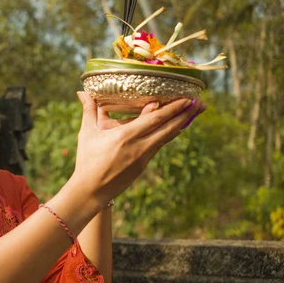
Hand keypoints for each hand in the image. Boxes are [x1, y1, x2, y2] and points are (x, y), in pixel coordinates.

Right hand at [68, 92, 205, 206]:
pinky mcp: (143, 165)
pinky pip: (160, 145)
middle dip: (186, 114)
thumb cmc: (87, 160)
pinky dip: (170, 135)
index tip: (186, 98)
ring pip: (167, 137)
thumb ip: (89, 110)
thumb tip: (82, 92)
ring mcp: (143, 157)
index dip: (173, 108)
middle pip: (168, 128)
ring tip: (195, 112)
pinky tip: (177, 128)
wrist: (91, 190)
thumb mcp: (88, 133)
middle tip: (201, 103)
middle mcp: (138, 146)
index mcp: (125, 136)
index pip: (155, 119)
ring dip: (182, 124)